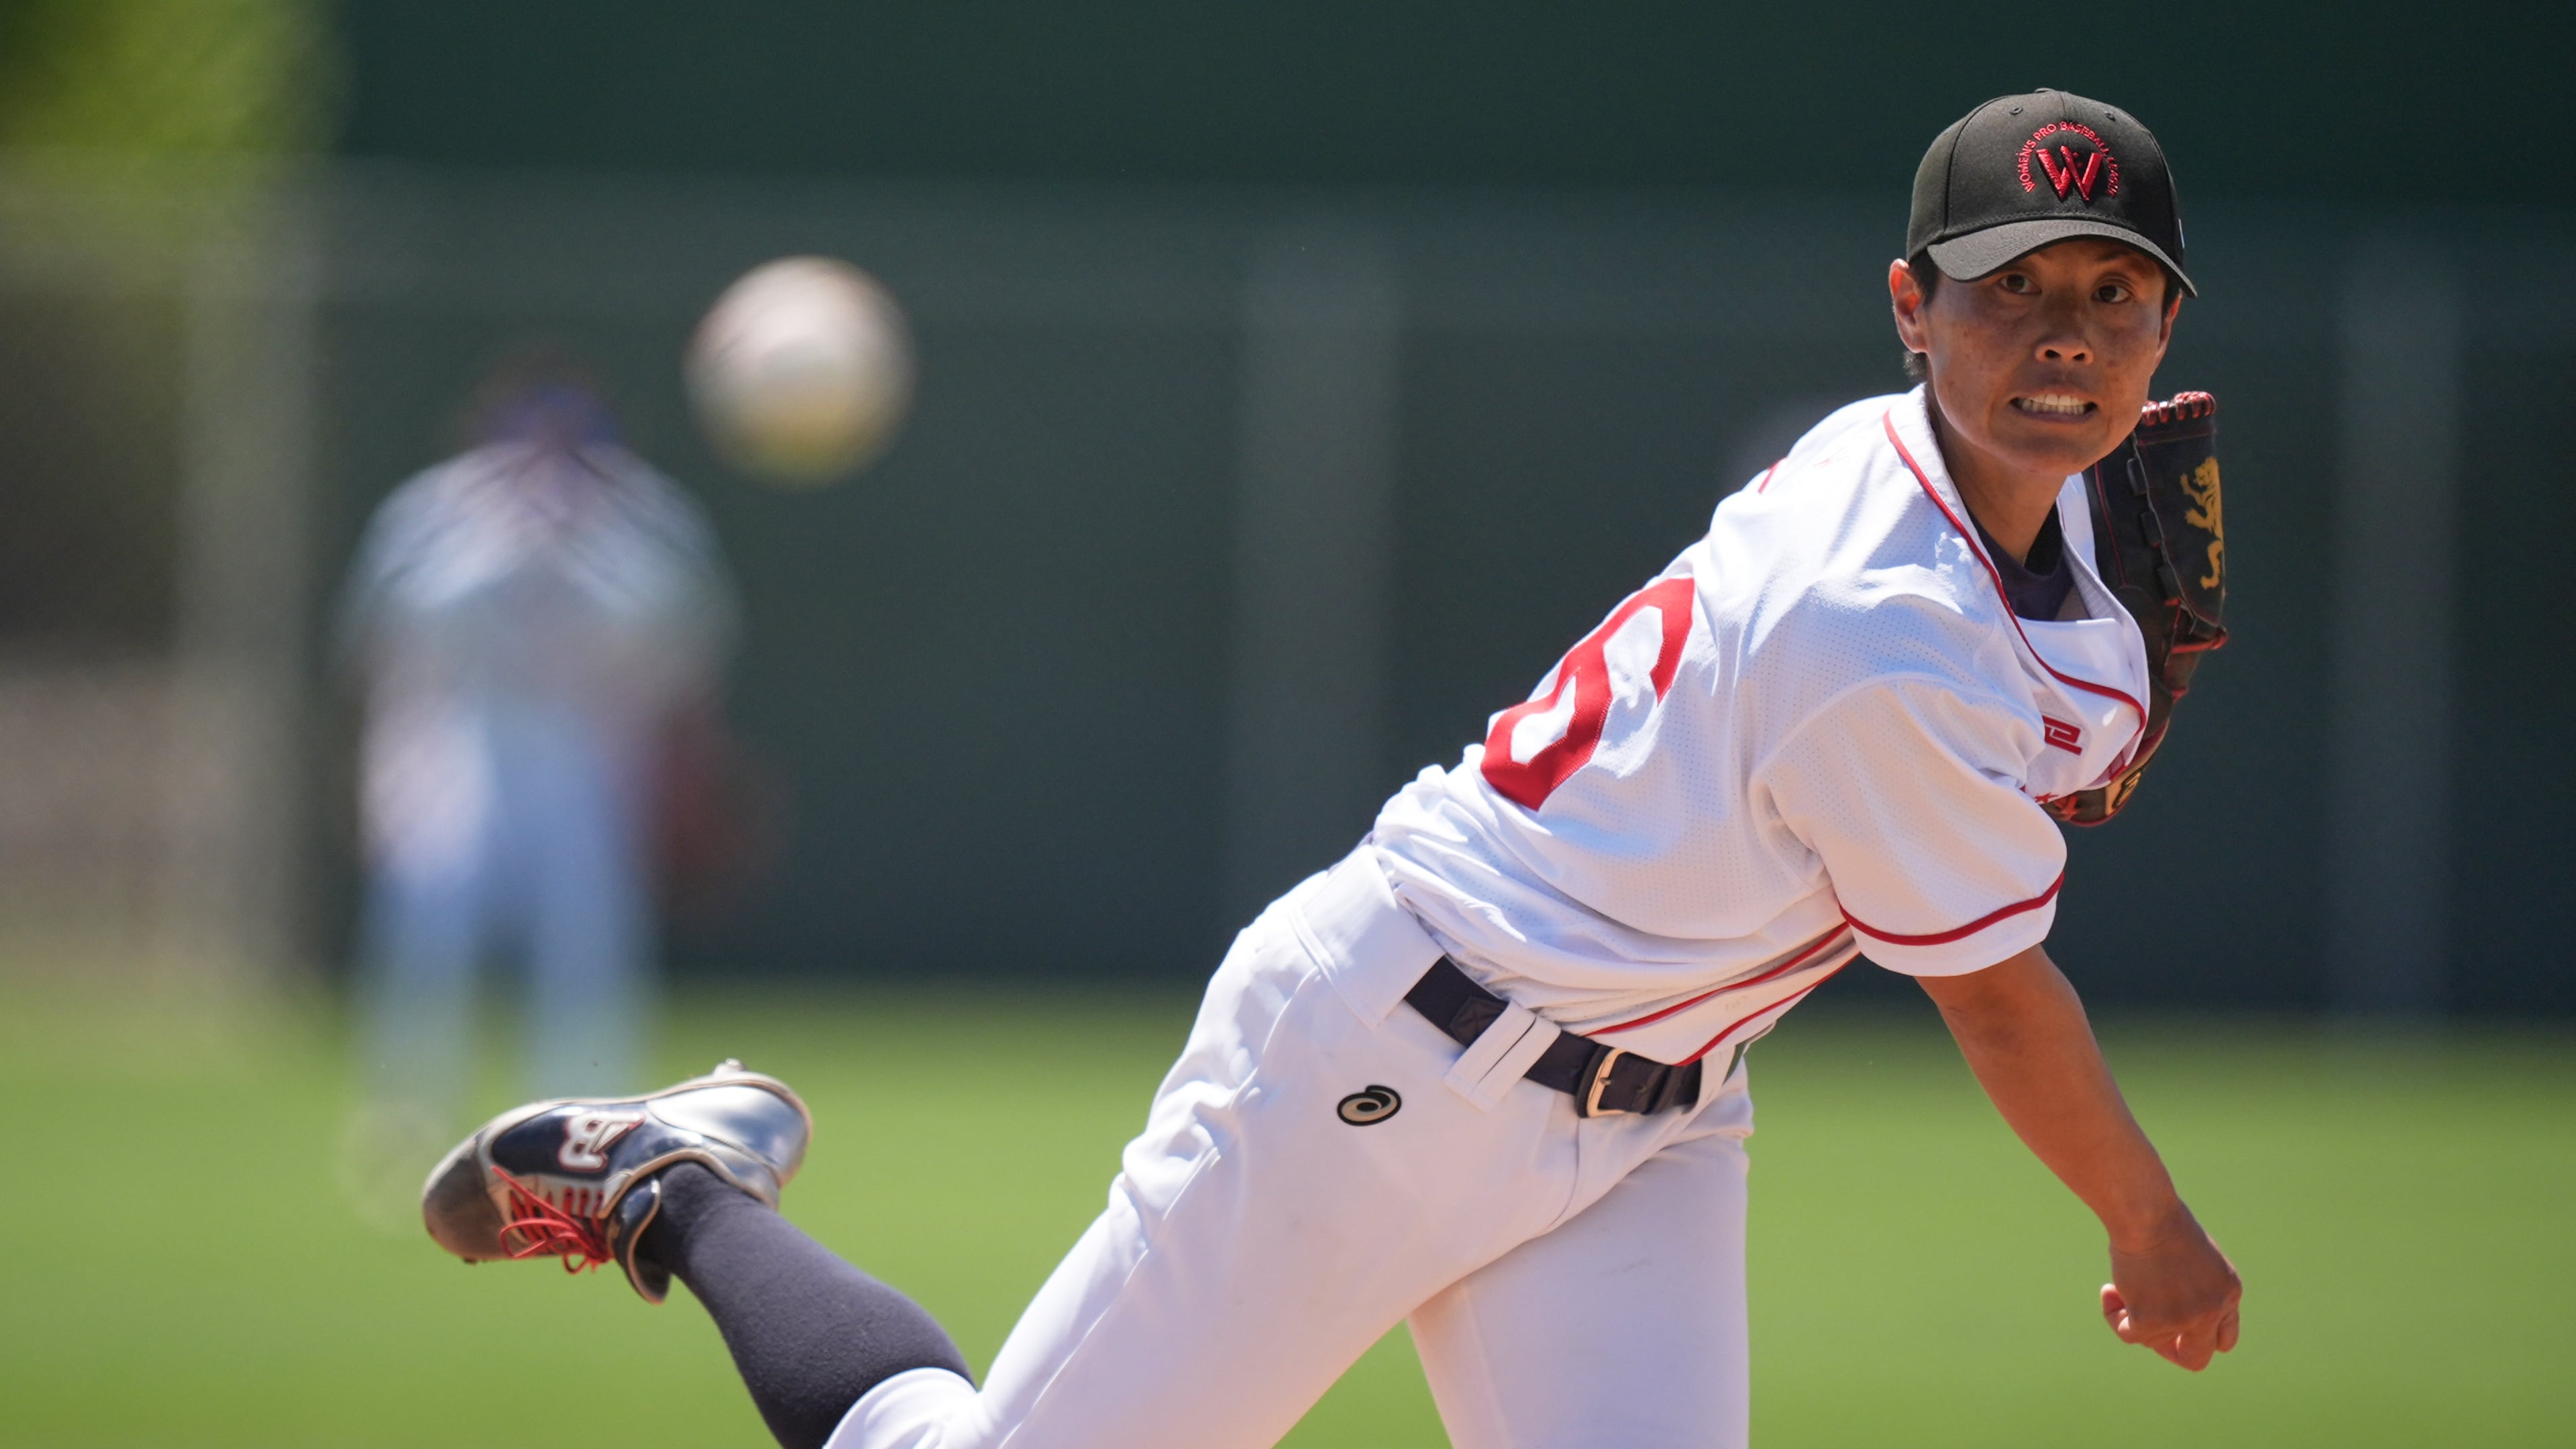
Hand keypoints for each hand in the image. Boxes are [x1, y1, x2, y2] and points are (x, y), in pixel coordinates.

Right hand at [2100, 1210, 2241, 1370]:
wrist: (2146, 1213)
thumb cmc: (2161, 1220)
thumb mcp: (2193, 1257)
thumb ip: (2193, 1287)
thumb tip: (2164, 1310)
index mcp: (2229, 1293)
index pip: (2223, 1338)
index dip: (2195, 1336)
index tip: (2171, 1324)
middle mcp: (2214, 1311)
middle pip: (2196, 1358)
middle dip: (2169, 1349)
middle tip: (2146, 1327)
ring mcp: (2186, 1319)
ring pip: (2154, 1342)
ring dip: (2133, 1318)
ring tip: (2118, 1286)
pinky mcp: (2153, 1322)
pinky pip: (2128, 1333)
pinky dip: (2114, 1316)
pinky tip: (2108, 1290)